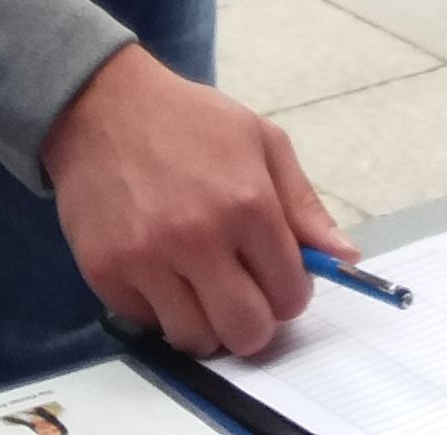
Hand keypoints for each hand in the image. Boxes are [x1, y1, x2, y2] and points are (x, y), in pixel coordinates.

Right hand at [45, 44, 347, 356]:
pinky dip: (160, 309)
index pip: (289, 295)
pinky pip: (147, 323)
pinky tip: (162, 270)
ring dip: (205, 321)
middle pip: (246, 332)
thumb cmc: (189, 120)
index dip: (289, 293)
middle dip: (254, 320)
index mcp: (247, 203)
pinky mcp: (105, 271)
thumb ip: (304, 206)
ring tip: (201, 284)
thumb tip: (345, 257)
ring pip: (196, 340)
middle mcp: (198, 237)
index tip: (276, 279)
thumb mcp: (261, 142)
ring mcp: (146, 259)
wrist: (101, 105)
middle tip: (242, 293)